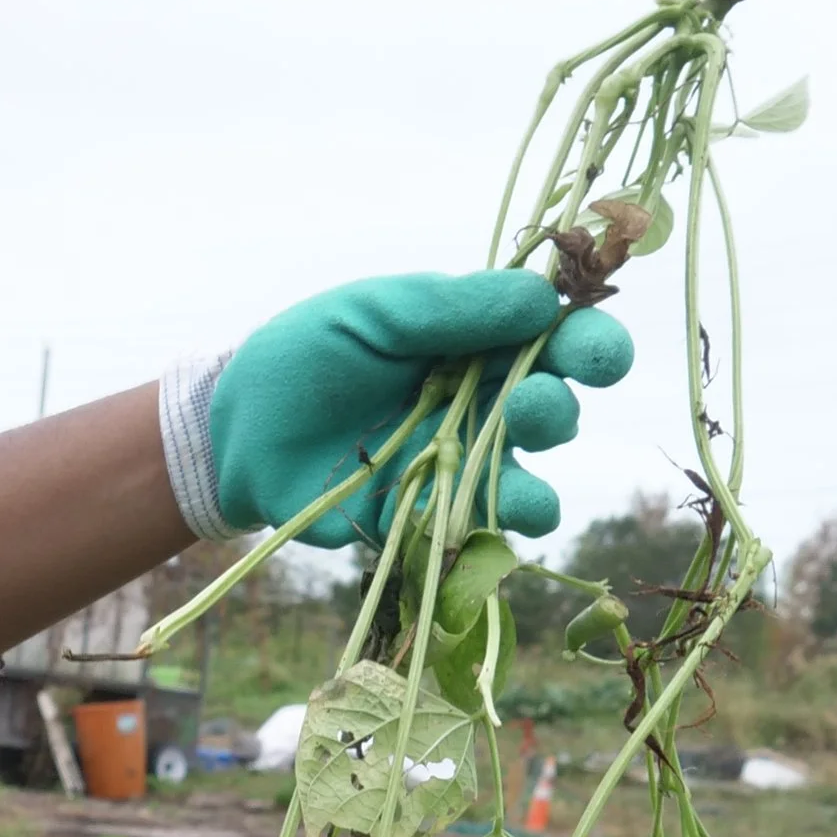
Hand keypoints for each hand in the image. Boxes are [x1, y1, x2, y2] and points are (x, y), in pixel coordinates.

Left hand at [200, 271, 635, 549]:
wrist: (239, 428)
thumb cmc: (310, 353)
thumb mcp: (377, 313)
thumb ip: (453, 308)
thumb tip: (541, 300)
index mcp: (480, 346)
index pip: (560, 343)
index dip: (591, 347)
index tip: (597, 354)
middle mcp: (484, 408)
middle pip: (555, 414)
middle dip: (556, 408)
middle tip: (530, 403)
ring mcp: (458, 468)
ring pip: (530, 486)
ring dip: (536, 482)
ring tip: (508, 478)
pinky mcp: (426, 520)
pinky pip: (477, 537)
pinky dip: (490, 533)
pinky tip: (480, 520)